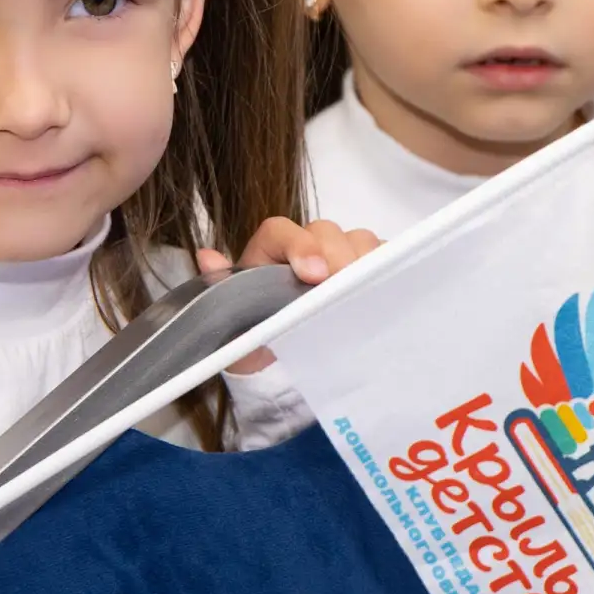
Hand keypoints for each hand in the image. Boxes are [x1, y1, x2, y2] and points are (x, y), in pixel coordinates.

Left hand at [198, 217, 381, 372]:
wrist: (282, 361)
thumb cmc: (258, 337)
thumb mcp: (233, 325)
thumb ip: (220, 292)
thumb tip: (206, 257)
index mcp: (268, 252)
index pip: (281, 231)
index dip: (299, 246)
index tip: (313, 275)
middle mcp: (305, 245)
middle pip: (325, 231)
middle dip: (338, 257)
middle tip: (345, 287)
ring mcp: (339, 255)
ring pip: (358, 240)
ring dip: (363, 263)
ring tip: (366, 293)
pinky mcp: (366, 270)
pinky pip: (383, 257)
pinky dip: (387, 269)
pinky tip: (385, 293)